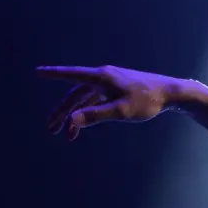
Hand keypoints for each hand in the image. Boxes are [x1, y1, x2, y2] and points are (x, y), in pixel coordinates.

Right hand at [39, 65, 186, 140]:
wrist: (170, 93)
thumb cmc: (147, 102)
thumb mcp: (120, 111)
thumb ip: (95, 115)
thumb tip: (72, 121)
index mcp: (101, 77)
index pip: (71, 75)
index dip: (53, 74)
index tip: (37, 72)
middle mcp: (102, 77)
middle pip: (75, 94)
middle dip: (61, 112)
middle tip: (50, 129)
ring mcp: (109, 83)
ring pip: (84, 99)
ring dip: (74, 116)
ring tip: (66, 135)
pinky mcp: (117, 90)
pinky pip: (95, 101)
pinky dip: (88, 112)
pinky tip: (83, 125)